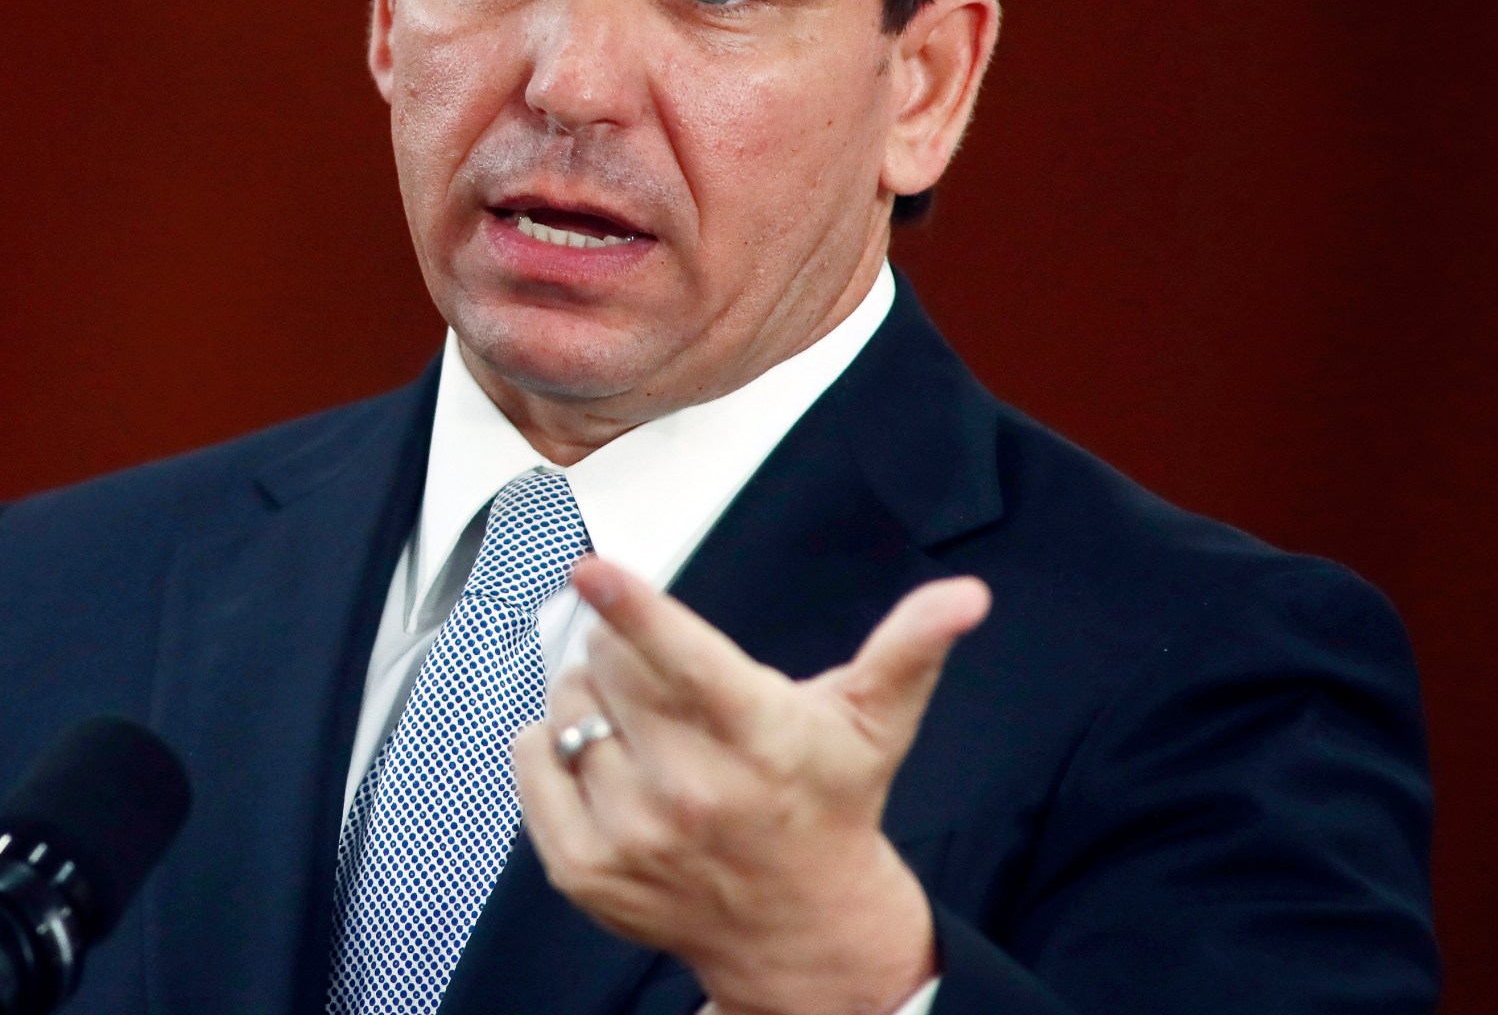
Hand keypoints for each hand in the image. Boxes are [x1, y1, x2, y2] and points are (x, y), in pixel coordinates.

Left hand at [512, 557, 990, 1014]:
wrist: (800, 929)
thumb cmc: (829, 805)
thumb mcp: (873, 723)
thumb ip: (910, 648)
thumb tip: (965, 596)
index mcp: (758, 741)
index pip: (685, 663)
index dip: (634, 609)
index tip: (591, 567)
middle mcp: (691, 793)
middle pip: (608, 669)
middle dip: (623, 651)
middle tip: (662, 678)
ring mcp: (631, 837)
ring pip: (566, 709)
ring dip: (590, 698)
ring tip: (642, 727)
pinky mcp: (584, 869)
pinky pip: (531, 760)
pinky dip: (551, 744)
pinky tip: (601, 758)